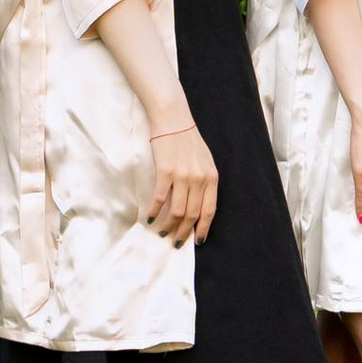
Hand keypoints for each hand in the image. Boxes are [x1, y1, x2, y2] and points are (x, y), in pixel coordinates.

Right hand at [146, 121, 218, 246]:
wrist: (173, 119)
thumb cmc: (188, 141)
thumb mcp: (205, 162)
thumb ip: (204, 182)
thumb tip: (197, 208)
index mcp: (211, 177)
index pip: (209, 210)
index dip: (203, 229)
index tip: (197, 241)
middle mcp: (199, 179)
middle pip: (192, 214)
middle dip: (184, 233)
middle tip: (176, 242)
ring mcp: (183, 175)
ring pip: (176, 211)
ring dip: (168, 226)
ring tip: (162, 232)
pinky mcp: (165, 171)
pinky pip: (160, 199)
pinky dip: (154, 211)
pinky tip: (150, 218)